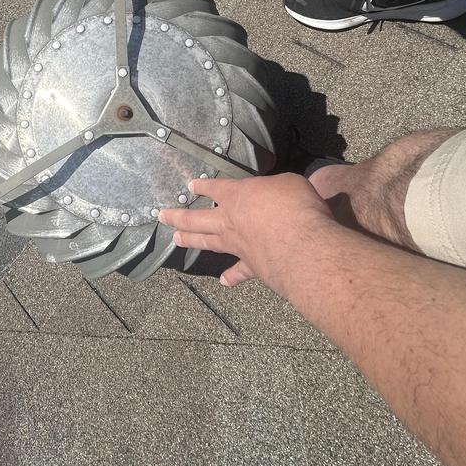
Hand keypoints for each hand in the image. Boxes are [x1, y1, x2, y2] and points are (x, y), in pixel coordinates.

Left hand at [160, 173, 334, 291]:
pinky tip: (224, 281)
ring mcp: (238, 245)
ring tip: (176, 239)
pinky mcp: (252, 266)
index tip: (190, 186)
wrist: (302, 248)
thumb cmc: (295, 207)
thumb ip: (275, 189)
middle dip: (178, 216)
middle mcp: (230, 221)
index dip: (202, 186)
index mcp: (237, 195)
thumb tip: (276, 193)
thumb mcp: (287, 184)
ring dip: (190, 241)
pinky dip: (232, 276)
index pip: (215, 188)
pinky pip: (238, 272)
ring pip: (208, 242)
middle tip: (162, 216)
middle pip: (196, 218)